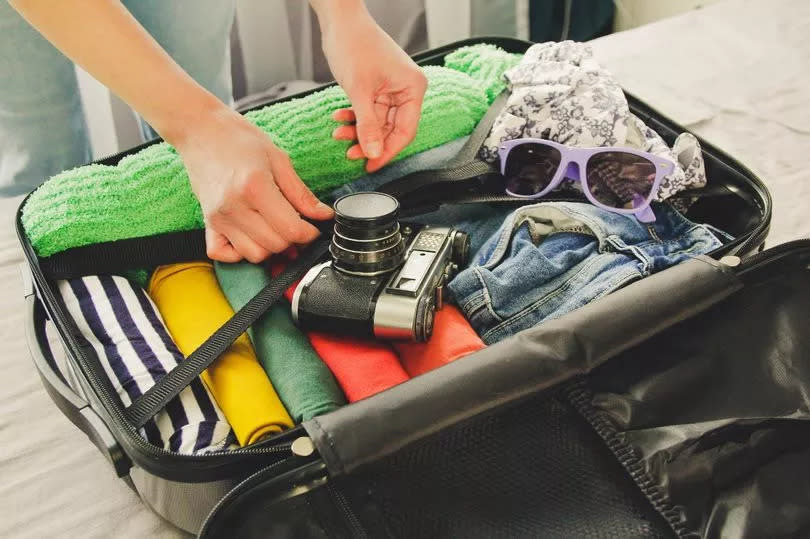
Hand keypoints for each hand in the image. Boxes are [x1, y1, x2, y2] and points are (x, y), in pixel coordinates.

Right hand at [176, 105, 333, 262]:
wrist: (201, 131)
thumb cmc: (239, 140)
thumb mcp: (278, 159)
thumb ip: (301, 193)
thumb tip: (323, 215)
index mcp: (255, 187)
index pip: (290, 230)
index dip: (309, 233)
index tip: (312, 227)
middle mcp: (234, 206)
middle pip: (275, 245)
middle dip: (292, 240)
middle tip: (295, 225)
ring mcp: (218, 218)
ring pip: (254, 254)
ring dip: (270, 248)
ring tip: (274, 228)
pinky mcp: (207, 223)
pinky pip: (224, 255)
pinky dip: (240, 253)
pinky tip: (250, 236)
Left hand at [315, 2, 426, 172]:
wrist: (338, 21)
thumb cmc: (354, 44)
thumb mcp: (359, 90)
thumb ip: (367, 125)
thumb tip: (373, 153)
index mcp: (412, 88)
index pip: (405, 131)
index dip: (387, 151)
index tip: (371, 166)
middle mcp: (406, 89)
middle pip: (391, 129)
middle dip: (369, 141)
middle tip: (350, 154)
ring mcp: (391, 89)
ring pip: (377, 122)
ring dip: (358, 130)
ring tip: (339, 135)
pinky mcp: (377, 88)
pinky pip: (368, 112)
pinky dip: (354, 117)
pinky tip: (339, 119)